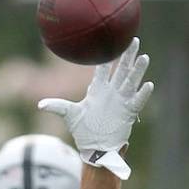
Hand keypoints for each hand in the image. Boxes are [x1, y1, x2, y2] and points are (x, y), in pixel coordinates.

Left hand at [38, 37, 153, 178]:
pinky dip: (142, 94)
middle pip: (121, 70)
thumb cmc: (82, 132)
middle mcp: (111, 93)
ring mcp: (121, 102)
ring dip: (137, 70)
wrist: (94, 148)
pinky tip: (148, 85)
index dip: (106, 57)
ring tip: (144, 57)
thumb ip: (57, 106)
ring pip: (131, 82)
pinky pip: (137, 101)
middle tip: (133, 40)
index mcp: (98, 90)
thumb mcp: (69, 116)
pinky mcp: (128, 113)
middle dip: (127, 56)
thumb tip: (40, 104)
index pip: (103, 69)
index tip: (111, 42)